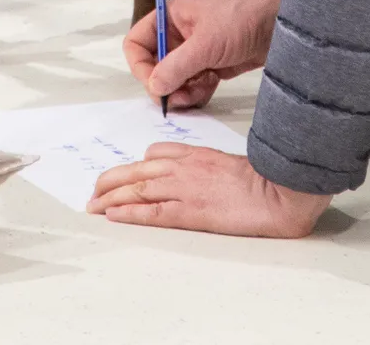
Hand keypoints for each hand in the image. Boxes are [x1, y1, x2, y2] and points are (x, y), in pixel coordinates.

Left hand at [88, 144, 329, 236]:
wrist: (276, 191)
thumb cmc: (261, 178)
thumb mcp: (229, 161)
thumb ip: (205, 162)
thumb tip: (189, 169)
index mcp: (196, 154)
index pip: (155, 154)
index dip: (134, 167)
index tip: (122, 175)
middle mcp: (185, 167)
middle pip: (138, 171)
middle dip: (112, 180)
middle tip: (95, 190)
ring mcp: (185, 188)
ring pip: (138, 189)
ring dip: (111, 196)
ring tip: (93, 203)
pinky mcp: (190, 211)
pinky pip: (152, 212)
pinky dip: (129, 212)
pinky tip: (114, 214)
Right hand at [123, 0, 281, 109]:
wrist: (277, 24)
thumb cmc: (238, 21)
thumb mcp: (204, 44)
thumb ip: (176, 67)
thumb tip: (154, 88)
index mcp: (168, 20)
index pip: (136, 43)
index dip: (140, 65)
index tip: (155, 83)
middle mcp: (176, 37)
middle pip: (153, 69)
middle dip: (166, 85)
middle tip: (181, 95)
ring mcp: (193, 54)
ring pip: (173, 82)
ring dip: (183, 91)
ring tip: (202, 86)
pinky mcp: (208, 68)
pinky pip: (191, 88)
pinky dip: (197, 92)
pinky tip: (212, 84)